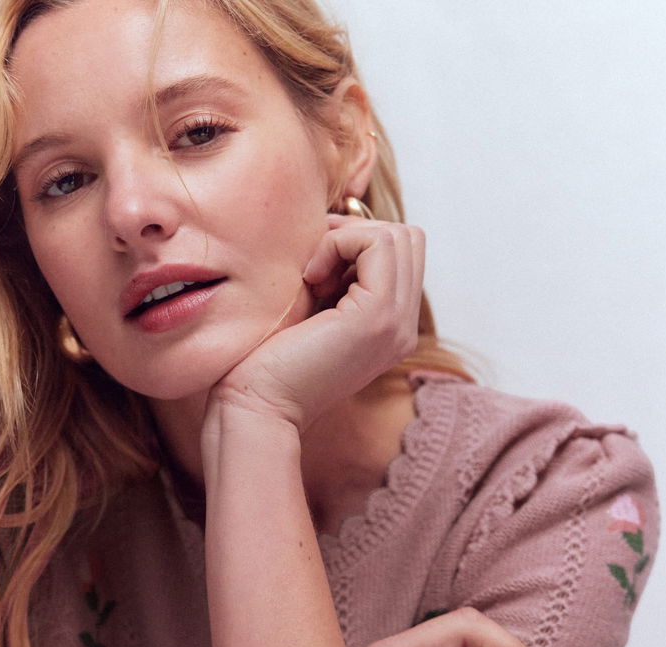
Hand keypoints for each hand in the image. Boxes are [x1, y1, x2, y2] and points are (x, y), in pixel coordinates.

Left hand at [207, 216, 423, 432]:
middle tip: (314, 267)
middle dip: (357, 235)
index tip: (314, 270)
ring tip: (312, 276)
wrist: (257, 406)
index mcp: (391, 328)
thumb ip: (336, 276)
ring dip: (346, 240)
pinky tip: (309, 279)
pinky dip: (338, 244)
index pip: (401, 254)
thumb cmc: (267, 362)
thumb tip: (340, 221)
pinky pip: (377, 243)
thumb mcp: (312, 308)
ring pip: (398, 236)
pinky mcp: (378, 316)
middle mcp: (404, 327)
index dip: (356, 243)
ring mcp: (397, 324)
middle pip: (407, 239)